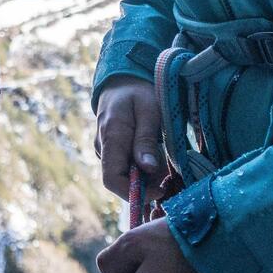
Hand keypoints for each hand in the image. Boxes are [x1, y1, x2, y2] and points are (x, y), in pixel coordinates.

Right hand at [95, 76, 163, 200]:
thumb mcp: (149, 110)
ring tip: (165, 161)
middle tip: (170, 176)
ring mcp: (104, 149)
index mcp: (111, 137)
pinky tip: (156, 157)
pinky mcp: (110, 150)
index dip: (134, 192)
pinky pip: (125, 167)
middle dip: (146, 185)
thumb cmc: (138, 92)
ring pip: (125, 175)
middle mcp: (103, 147)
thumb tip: (148, 169)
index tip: (160, 190)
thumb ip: (146, 139)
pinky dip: (143, 168)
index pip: (112, 179)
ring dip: (147, 176)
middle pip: (120, 181)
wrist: (121, 81)